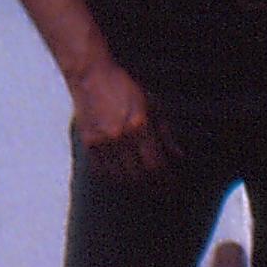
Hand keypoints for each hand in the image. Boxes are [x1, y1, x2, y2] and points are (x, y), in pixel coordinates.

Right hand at [70, 58, 169, 182]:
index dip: (166, 180)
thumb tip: (178, 156)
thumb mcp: (152, 104)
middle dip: (153, 186)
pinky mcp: (88, 143)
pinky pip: (102, 172)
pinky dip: (113, 178)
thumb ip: (166, 132)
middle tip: (161, 190)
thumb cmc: (125, 88)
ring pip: (120, 177)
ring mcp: (102, 141)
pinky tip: (122, 177)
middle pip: (139, 176)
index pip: (156, 165)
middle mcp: (120, 137)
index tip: (173, 186)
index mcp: (139, 126)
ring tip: (144, 184)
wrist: (91, 76)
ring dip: (134, 184)